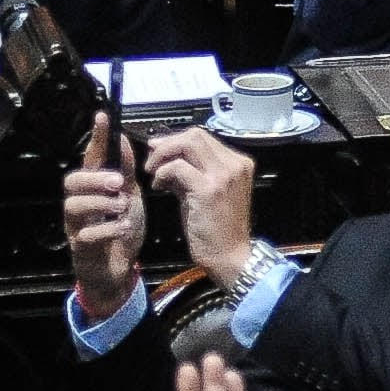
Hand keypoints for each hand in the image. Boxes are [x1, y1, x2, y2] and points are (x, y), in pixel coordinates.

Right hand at [63, 113, 146, 322]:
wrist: (119, 267)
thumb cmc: (121, 227)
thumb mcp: (130, 195)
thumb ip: (125, 170)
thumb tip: (123, 139)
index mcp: (95, 187)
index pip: (91, 157)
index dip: (96, 137)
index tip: (103, 117)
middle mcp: (80, 203)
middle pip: (71, 181)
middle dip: (95, 178)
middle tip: (118, 183)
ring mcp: (77, 225)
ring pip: (74, 206)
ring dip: (102, 204)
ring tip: (122, 208)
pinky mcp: (81, 247)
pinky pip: (86, 235)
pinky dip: (108, 230)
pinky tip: (123, 229)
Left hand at [142, 127, 257, 279]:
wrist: (229, 255)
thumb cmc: (217, 229)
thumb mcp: (205, 193)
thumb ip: (190, 172)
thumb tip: (165, 156)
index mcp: (238, 163)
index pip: (203, 137)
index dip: (176, 140)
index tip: (159, 150)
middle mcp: (234, 164)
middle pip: (195, 135)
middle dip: (167, 144)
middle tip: (151, 159)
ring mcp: (224, 175)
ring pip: (188, 143)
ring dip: (163, 154)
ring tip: (153, 172)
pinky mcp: (209, 189)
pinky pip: (177, 167)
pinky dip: (162, 173)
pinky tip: (158, 186)